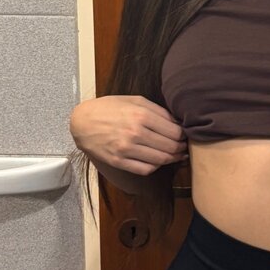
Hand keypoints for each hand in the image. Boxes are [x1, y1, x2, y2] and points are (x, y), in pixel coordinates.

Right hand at [69, 95, 187, 175]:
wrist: (82, 122)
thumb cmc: (109, 108)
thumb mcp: (135, 100)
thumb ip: (158, 110)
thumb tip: (178, 123)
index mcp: (141, 115)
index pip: (174, 131)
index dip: (185, 135)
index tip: (187, 135)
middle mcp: (135, 133)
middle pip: (170, 147)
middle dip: (181, 148)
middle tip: (185, 147)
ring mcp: (126, 149)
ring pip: (160, 160)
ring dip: (173, 159)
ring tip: (177, 155)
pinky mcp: (119, 162)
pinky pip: (145, 169)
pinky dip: (156, 167)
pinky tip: (159, 161)